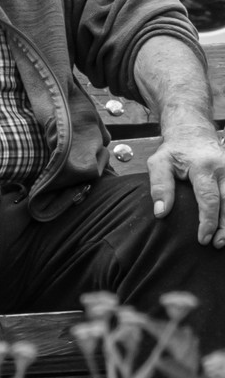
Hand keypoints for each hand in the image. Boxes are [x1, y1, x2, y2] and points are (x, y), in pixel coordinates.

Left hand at [147, 129, 224, 244]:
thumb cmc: (174, 151)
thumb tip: (161, 213)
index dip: (207, 220)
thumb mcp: (159, 163)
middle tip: (217, 244)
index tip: (202, 238)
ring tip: (224, 241)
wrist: (193, 133)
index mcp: (203, 167)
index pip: (209, 198)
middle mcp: (223, 169)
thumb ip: (159, 186)